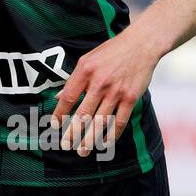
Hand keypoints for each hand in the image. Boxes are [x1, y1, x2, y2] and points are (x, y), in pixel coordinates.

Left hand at [51, 27, 164, 156]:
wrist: (140, 45)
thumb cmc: (111, 52)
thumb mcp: (87, 60)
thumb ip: (74, 80)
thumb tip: (58, 97)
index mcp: (85, 71)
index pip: (68, 97)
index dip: (60, 114)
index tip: (55, 125)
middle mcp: (99, 82)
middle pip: (83, 114)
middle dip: (73, 133)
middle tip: (65, 146)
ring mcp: (116, 91)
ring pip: (100, 121)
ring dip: (90, 139)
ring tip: (83, 151)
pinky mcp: (131, 97)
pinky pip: (119, 121)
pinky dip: (111, 135)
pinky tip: (105, 144)